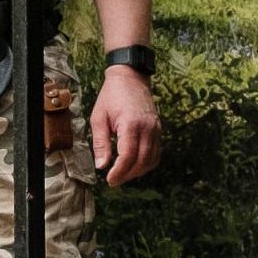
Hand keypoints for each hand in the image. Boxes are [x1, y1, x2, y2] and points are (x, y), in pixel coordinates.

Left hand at [91, 66, 160, 186]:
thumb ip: (100, 143)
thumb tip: (101, 166)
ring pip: (151, 160)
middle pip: (141, 162)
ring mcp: (156, 128)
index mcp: (131, 124)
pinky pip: (156, 152)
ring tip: (123, 174)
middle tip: (114, 180)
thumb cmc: (111, 96)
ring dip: (138, 171)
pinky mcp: (158, 129)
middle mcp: (147, 128)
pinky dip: (147, 163)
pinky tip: (135, 164)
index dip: (119, 172)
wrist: (130, 77)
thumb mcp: (99, 118)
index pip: (128, 157)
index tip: (109, 180)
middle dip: (127, 175)